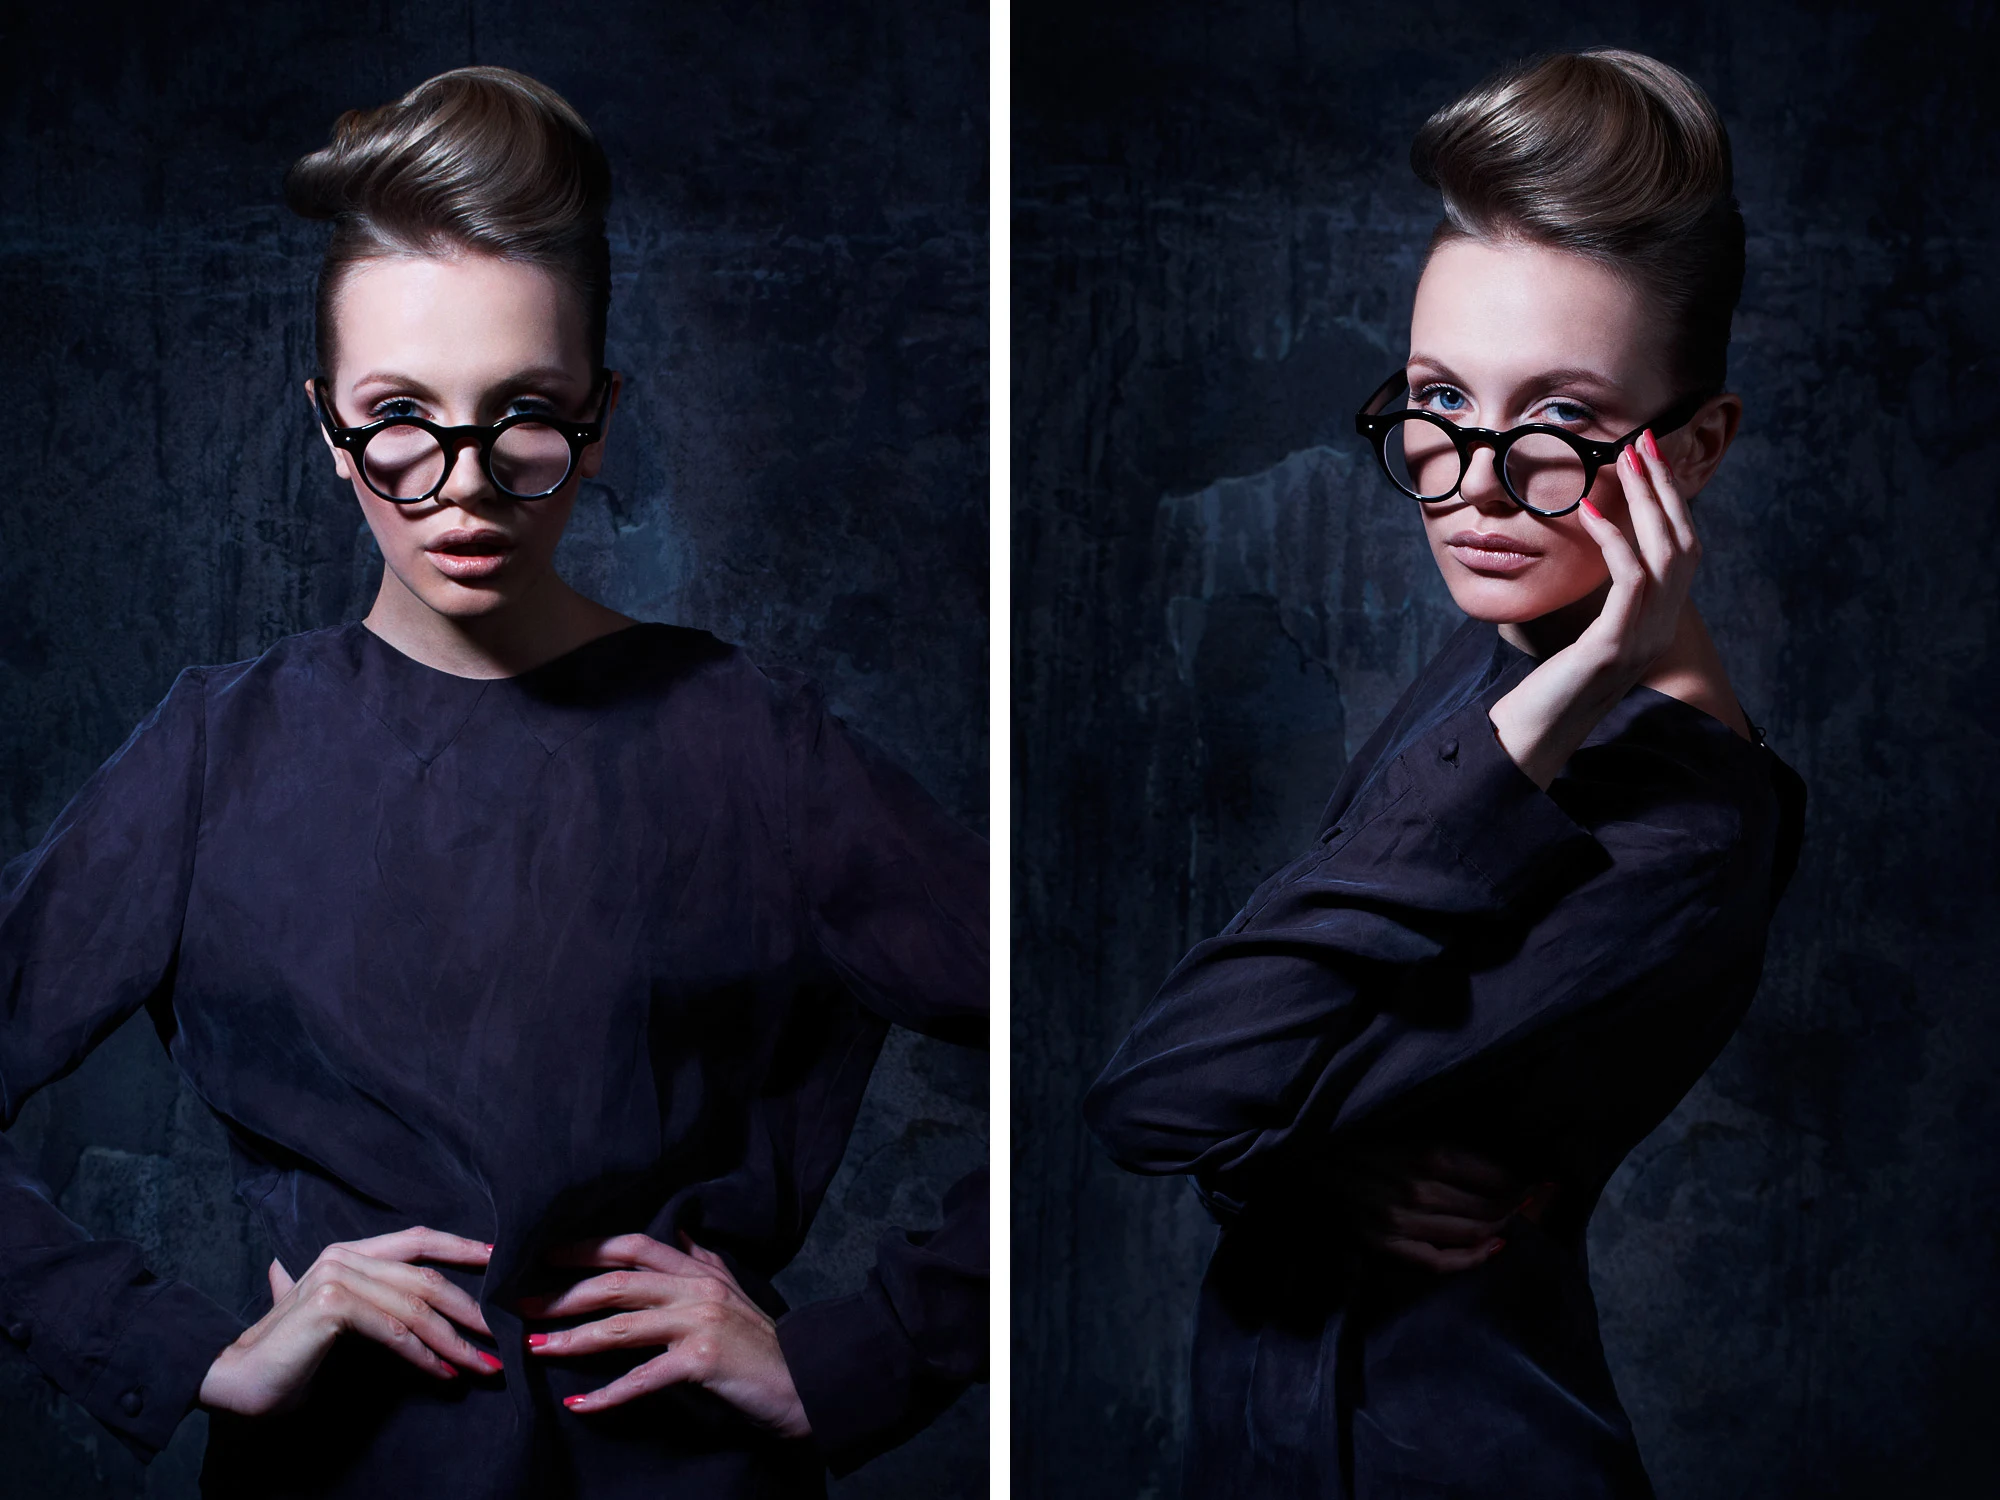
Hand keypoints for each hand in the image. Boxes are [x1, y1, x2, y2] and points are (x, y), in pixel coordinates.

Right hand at [199, 1227, 497, 1415]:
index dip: (462, 1246)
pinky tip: (446, 1373)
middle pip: (426, 1278)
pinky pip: (395, 1332)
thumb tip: (390, 1298)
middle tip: (503, 1334)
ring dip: (457, 1340)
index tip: (501, 1261)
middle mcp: (343, 1257)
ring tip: (485, 1364)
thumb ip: (358, 1298)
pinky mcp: (332, 1307)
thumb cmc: (286, 1356)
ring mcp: (337, 1278)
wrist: (233, 1380)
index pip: (417, 1239)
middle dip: (471, 1308)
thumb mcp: (332, 1318)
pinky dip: (426, 1355)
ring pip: (417, 1307)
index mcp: (346, 1252)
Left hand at [520, 1232, 809, 1437]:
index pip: (634, 1244)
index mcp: (698, 1269)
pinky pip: (643, 1377)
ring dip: (573, 1338)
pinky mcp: (702, 1362)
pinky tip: (579, 1403)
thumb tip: (673, 1229)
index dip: (586, 1247)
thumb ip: (699, 1260)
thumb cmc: (761, 1342)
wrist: (805, 1382)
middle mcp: (696, 1289)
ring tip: (537, 1347)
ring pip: (622, 1326)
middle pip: (617, 1282)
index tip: (542, 1255)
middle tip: (520, 1304)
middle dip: (563, 1293)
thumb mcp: (731, 1290)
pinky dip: (608, 1394)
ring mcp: (699, 1323)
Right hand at [1332, 1143, 1557, 1273]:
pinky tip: (1494, 1249)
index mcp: (1425, 1152)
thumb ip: (1447, 1146)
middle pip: (1489, 1207)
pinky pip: (1440, 1262)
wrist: (1305, 1163)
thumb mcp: (1406, 1128)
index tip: (1540, 1185)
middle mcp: (1419, 1189)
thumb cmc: (1361, 1139)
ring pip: (1472, 1233)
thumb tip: (1503, 1167)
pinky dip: (1472, 1259)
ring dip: (1502, 1228)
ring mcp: (1402, 1221)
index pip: (1495, 1177)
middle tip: (1540, 1207)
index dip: (1523, 1184)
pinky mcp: (1386, 1244)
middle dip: (1521, 1208)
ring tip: (1519, 1222)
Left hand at [1488, 429, 1700, 787]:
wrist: (1536, 736)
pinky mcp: (1615, 647)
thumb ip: (1603, 599)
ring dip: (1648, 502)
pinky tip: (1591, 512)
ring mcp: (1644, 638)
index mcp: (1658, 621)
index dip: (1672, 501)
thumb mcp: (1586, 633)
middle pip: (1684, 542)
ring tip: (1627, 459)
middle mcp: (1662, 628)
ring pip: (1666, 555)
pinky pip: (1629, 581)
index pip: (1681, 549)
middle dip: (1667, 487)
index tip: (1652, 456)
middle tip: (1647, 439)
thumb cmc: (1550, 685)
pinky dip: (1615, 541)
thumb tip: (1596, 549)